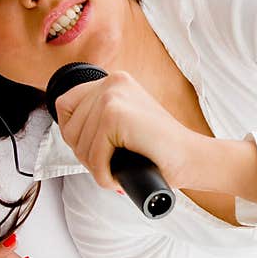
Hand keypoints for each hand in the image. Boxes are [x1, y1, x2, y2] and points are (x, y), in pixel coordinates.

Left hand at [54, 69, 198, 191]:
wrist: (190, 158)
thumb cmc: (159, 150)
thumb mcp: (124, 124)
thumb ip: (99, 119)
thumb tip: (67, 132)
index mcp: (114, 81)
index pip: (65, 105)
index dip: (74, 135)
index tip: (95, 150)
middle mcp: (112, 82)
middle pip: (69, 128)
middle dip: (86, 155)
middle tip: (111, 165)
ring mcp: (112, 96)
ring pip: (79, 145)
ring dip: (97, 168)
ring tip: (119, 171)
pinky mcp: (115, 114)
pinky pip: (93, 156)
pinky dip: (104, 175)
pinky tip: (121, 176)